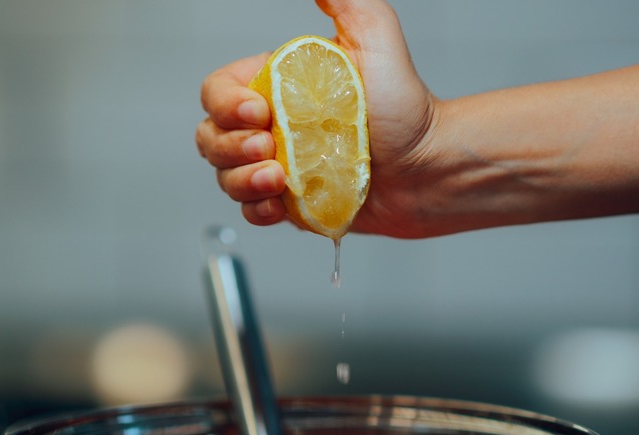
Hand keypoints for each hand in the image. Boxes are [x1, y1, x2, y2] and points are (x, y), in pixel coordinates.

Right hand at [196, 0, 437, 237]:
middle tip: (270, 148)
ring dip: (241, 180)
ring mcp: (278, 167)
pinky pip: (250, 210)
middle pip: (212, 137)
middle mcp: (271, 127)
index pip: (218, 92)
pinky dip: (256, 208)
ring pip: (225, 176)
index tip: (262, 112)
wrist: (427, 167)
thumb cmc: (406, 109)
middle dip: (231, 146)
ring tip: (278, 179)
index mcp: (277, 87)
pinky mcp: (290, 203)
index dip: (226, 104)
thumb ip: (348, 5)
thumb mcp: (377, 41)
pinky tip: (280, 202)